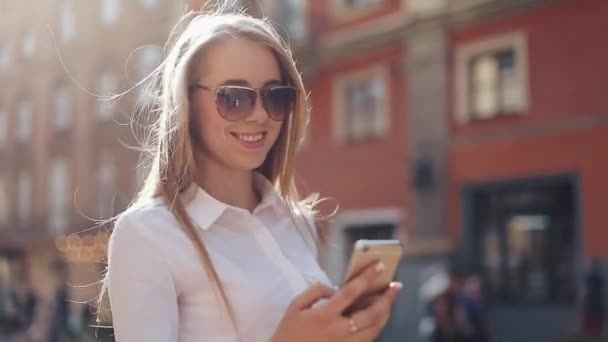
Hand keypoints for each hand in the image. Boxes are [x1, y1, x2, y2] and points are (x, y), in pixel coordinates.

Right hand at [271, 262, 401, 341]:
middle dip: (386, 298)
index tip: (379, 266)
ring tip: (389, 300)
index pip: (350, 292)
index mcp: (323, 316)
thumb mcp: (295, 305)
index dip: (366, 278)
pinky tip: (378, 316)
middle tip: (395, 286)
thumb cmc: (289, 331)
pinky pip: (368, 339)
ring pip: (374, 329)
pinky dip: (377, 326)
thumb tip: (334, 288)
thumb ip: (315, 291)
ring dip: (385, 313)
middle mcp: (337, 331)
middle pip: (370, 314)